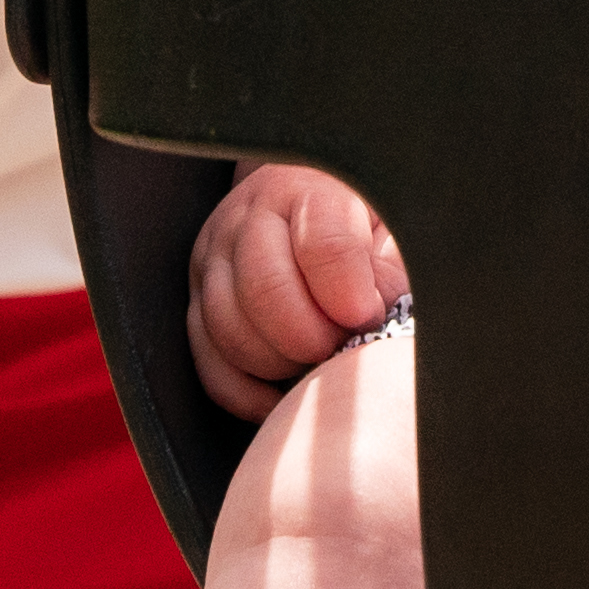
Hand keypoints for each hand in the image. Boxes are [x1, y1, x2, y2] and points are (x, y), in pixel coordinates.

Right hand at [190, 161, 407, 420]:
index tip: (368, 318)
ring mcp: (213, 260)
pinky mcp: (196, 302)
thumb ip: (391, 267)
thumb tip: (376, 315)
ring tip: (316, 365)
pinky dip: (247, 393)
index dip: (349, 294)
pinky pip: (209, 364)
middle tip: (340, 349)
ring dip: (278, 364)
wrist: (306, 205)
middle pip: (264, 289)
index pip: (323, 245)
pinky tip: (282, 398)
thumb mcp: (389, 228)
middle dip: (310, 337)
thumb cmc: (360, 223)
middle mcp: (247, 219)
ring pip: (229, 329)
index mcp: (305, 190)